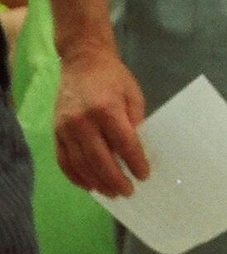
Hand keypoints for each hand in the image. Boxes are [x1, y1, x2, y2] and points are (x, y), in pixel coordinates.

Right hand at [54, 48, 148, 197]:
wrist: (82, 61)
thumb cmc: (113, 77)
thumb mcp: (133, 94)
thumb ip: (135, 121)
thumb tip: (137, 149)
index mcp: (106, 109)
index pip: (123, 143)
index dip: (134, 162)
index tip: (143, 175)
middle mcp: (83, 121)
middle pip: (100, 159)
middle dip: (115, 179)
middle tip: (127, 192)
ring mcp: (65, 128)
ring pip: (80, 164)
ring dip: (96, 182)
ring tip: (111, 193)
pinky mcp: (55, 132)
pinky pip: (64, 160)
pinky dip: (75, 176)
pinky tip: (88, 185)